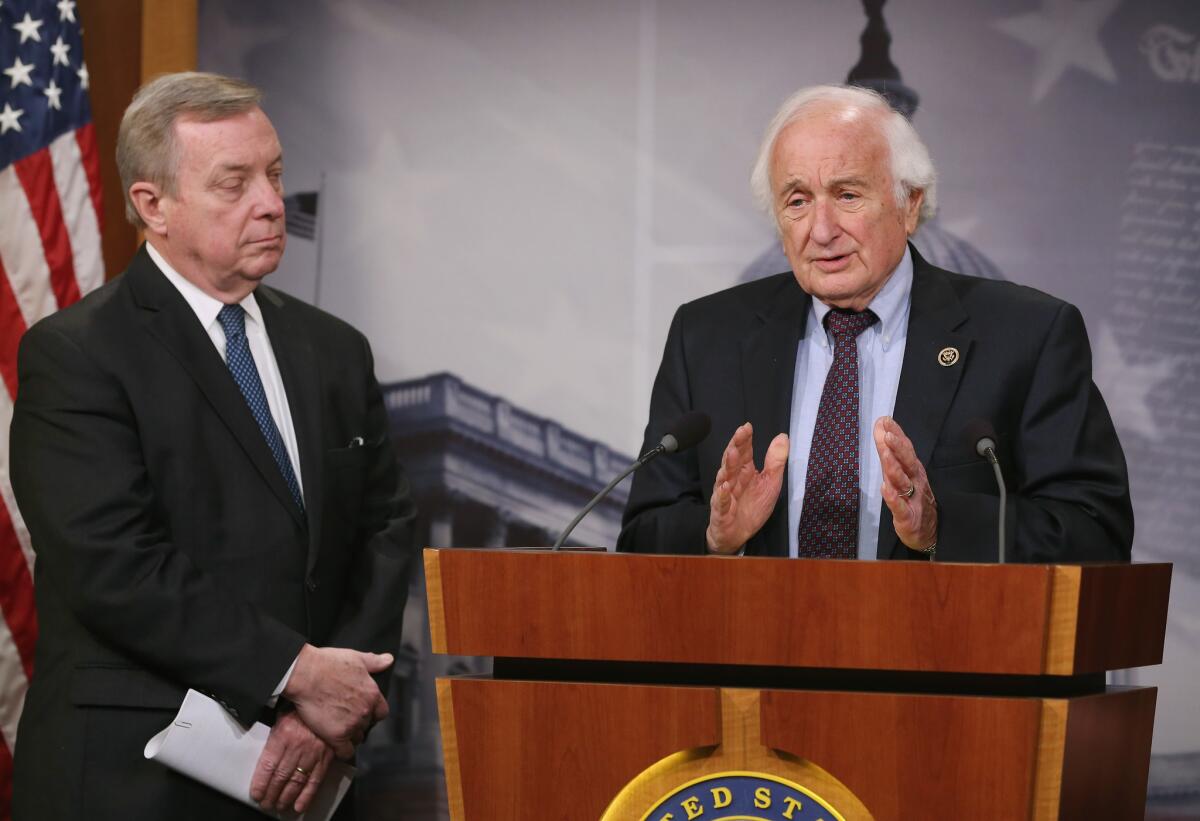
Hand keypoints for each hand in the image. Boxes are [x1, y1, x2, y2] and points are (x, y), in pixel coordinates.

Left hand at [250, 708, 332, 813]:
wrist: (327, 698)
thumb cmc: (301, 709)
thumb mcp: (282, 716)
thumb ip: (273, 734)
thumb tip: (258, 751)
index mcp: (284, 734)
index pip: (268, 765)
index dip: (261, 783)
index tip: (256, 794)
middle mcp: (298, 746)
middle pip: (281, 776)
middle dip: (272, 793)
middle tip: (266, 804)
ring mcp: (314, 752)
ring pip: (297, 780)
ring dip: (286, 797)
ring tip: (279, 806)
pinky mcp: (327, 757)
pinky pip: (316, 779)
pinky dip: (307, 795)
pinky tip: (299, 806)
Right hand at [282, 644, 392, 758]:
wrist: (306, 674)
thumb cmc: (328, 664)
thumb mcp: (356, 658)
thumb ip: (375, 662)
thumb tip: (388, 660)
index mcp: (372, 693)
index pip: (381, 712)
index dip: (372, 712)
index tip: (363, 711)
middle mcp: (365, 711)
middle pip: (368, 725)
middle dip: (359, 722)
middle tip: (346, 718)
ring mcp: (352, 724)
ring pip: (358, 738)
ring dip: (350, 735)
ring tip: (338, 729)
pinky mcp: (337, 735)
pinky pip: (346, 752)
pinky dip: (342, 751)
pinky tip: (336, 746)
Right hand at [706, 423, 788, 554]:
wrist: (737, 535)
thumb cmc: (752, 507)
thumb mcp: (770, 483)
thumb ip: (775, 461)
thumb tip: (782, 437)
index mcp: (744, 471)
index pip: (744, 451)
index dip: (745, 439)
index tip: (747, 426)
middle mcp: (733, 479)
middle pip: (733, 460)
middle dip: (736, 446)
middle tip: (740, 434)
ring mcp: (725, 495)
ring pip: (725, 477)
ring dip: (728, 466)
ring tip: (733, 454)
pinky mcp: (721, 512)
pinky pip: (721, 503)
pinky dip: (722, 495)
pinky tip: (725, 487)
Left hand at [873, 416, 936, 552]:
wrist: (928, 531)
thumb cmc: (913, 498)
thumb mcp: (903, 474)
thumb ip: (892, 453)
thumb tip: (883, 429)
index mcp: (913, 470)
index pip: (905, 449)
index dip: (896, 434)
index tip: (885, 420)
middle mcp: (914, 481)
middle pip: (907, 462)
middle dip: (897, 447)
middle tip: (887, 434)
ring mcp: (911, 498)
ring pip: (903, 481)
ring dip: (894, 468)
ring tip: (886, 455)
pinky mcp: (906, 516)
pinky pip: (899, 506)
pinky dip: (892, 498)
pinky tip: (885, 489)